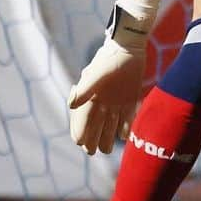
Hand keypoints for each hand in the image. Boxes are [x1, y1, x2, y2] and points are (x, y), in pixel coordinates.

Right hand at [68, 39, 147, 154]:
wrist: (129, 48)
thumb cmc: (110, 60)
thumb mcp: (96, 74)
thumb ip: (85, 89)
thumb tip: (71, 105)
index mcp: (90, 99)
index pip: (81, 121)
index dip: (79, 132)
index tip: (80, 142)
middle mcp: (101, 104)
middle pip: (94, 128)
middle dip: (91, 141)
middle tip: (92, 151)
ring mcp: (115, 103)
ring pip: (109, 127)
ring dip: (106, 138)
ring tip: (106, 149)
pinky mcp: (129, 101)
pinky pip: (126, 120)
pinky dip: (125, 129)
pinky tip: (124, 136)